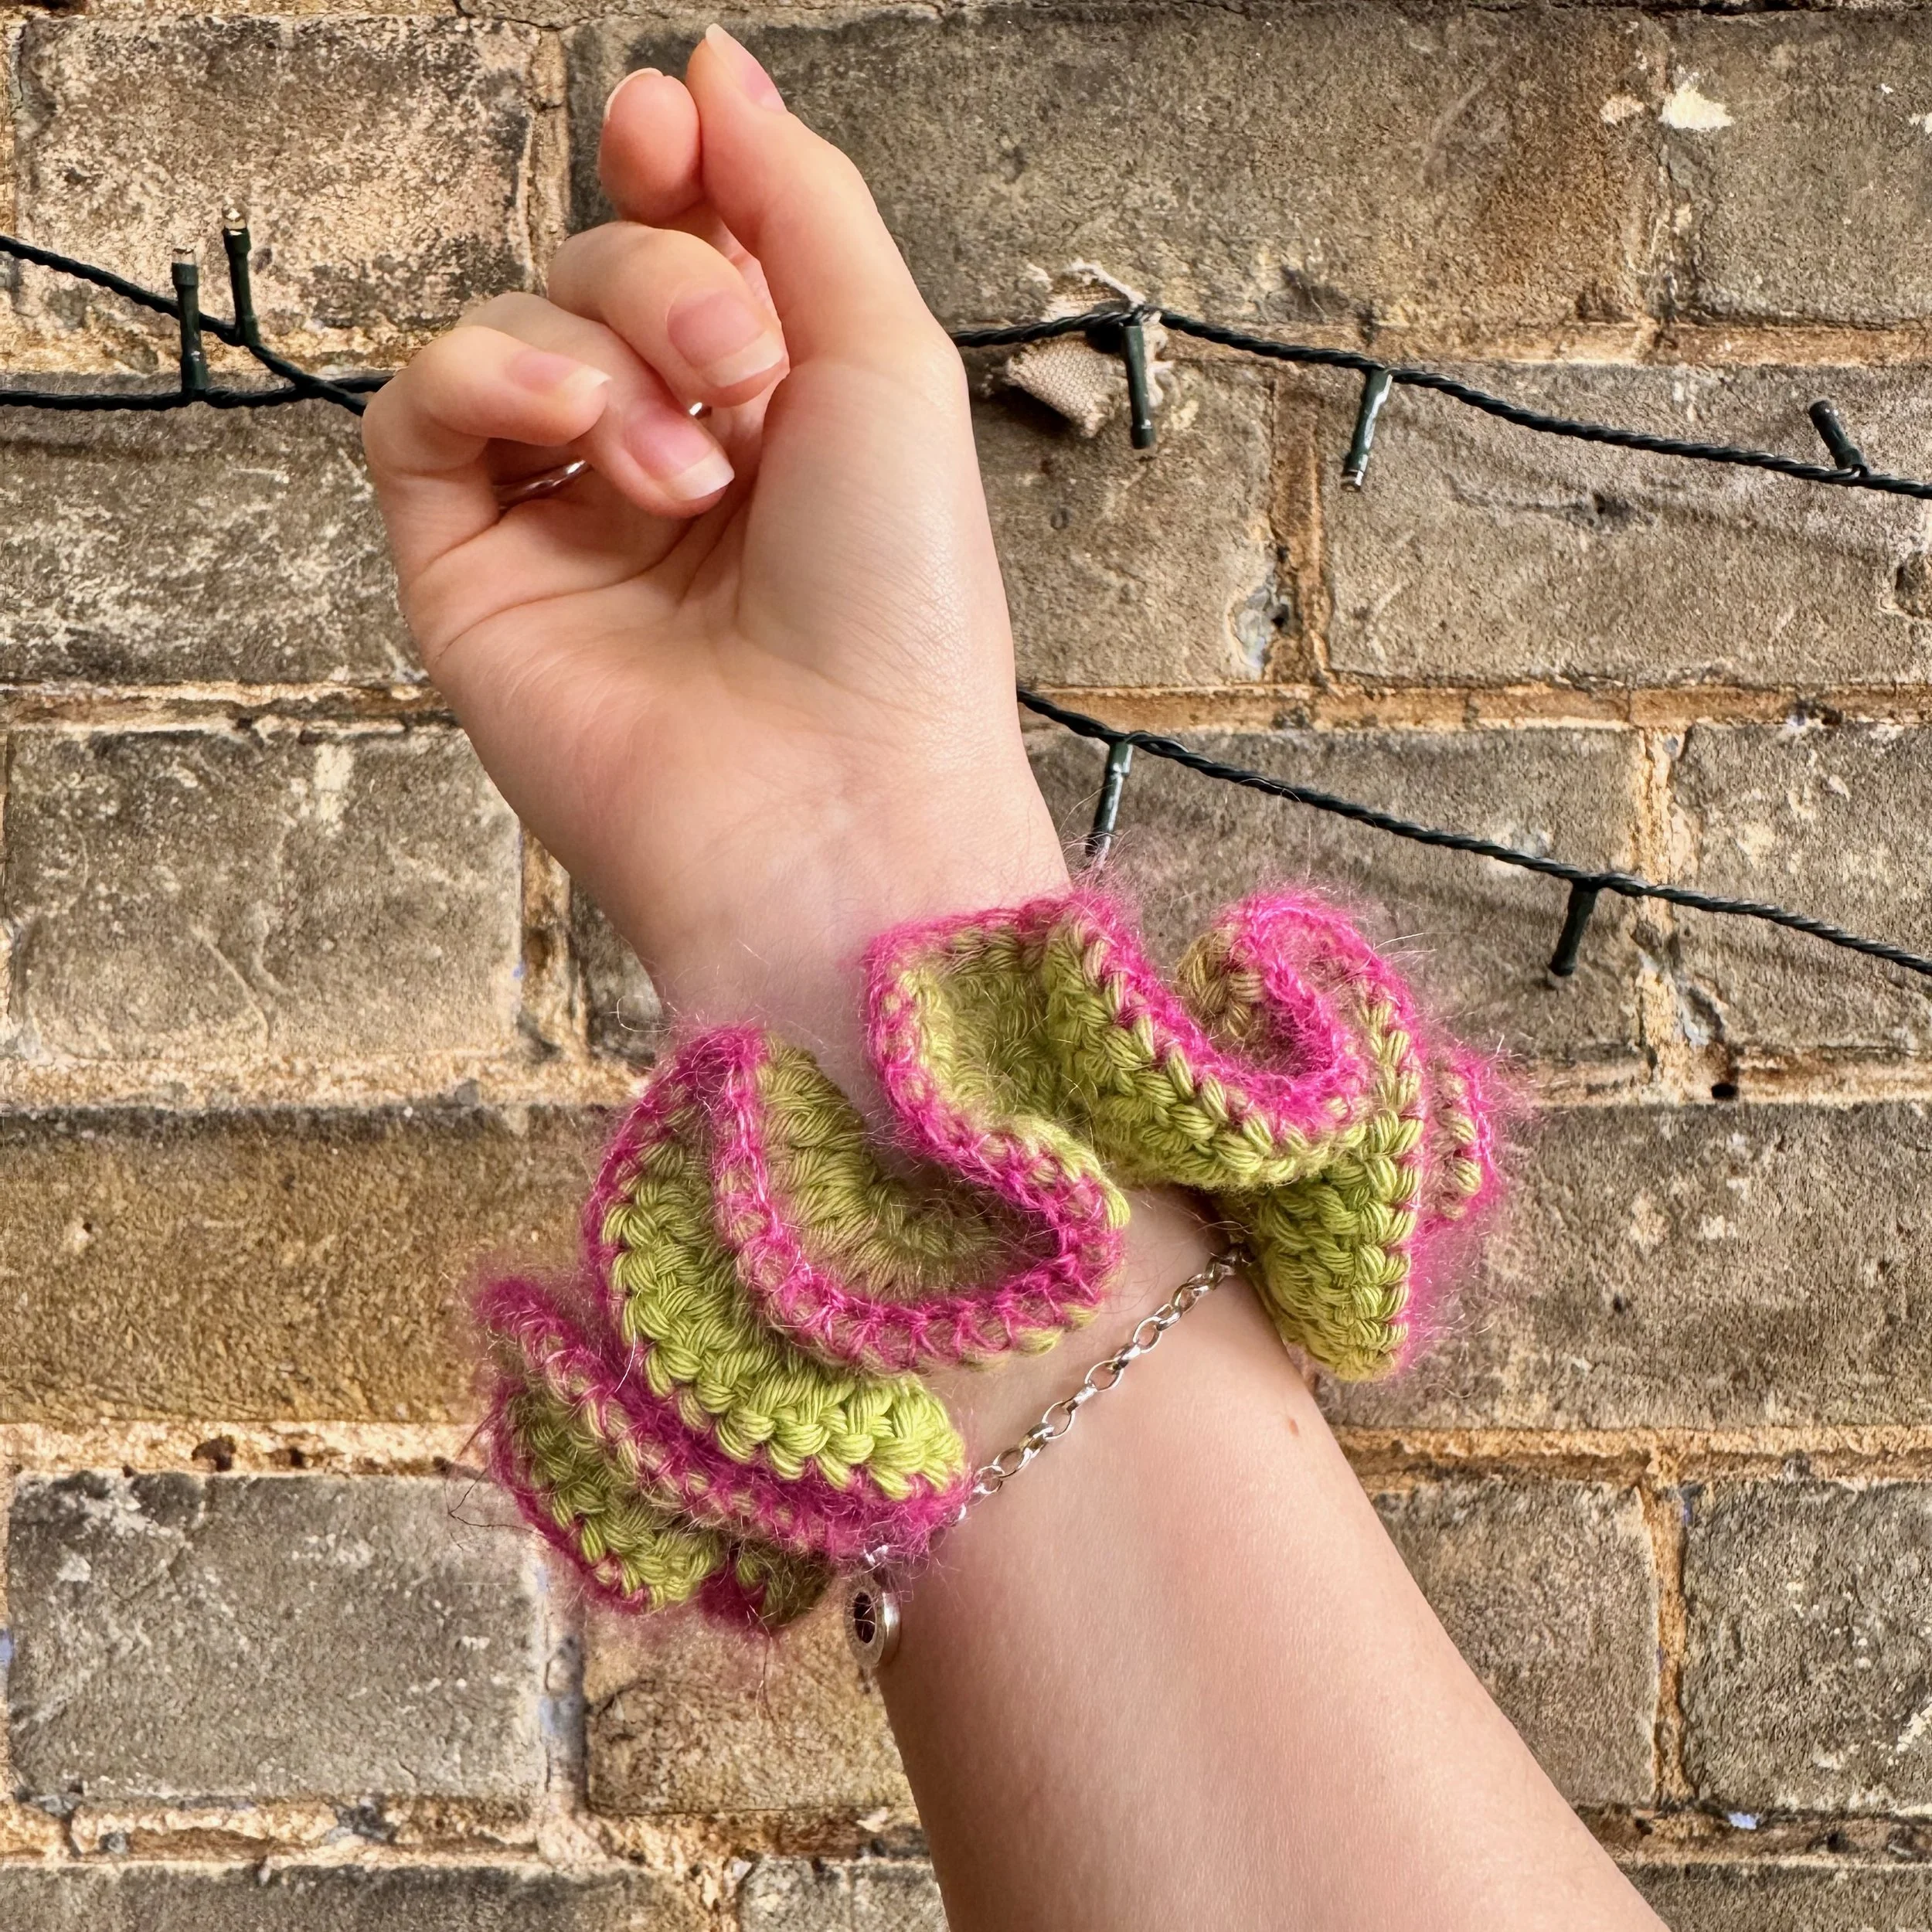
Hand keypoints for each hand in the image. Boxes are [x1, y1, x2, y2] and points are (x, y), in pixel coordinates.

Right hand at [361, 27, 1067, 1089]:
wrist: (841, 799)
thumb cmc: (900, 613)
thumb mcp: (892, 359)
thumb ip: (798, 198)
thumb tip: (710, 66)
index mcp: (774, 417)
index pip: (682, 245)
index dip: (666, 170)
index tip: (669, 131)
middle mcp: (664, 462)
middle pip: (596, 269)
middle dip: (665, 278)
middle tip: (742, 365)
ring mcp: (566, 520)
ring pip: (509, 326)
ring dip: (600, 347)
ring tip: (692, 461)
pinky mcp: (472, 574)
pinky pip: (417, 413)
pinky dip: (481, 377)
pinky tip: (574, 424)